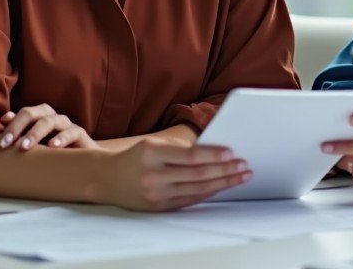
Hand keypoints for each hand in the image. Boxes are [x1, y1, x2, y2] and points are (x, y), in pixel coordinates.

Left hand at [0, 104, 98, 150]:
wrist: (83, 161)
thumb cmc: (53, 154)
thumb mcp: (35, 147)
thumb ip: (20, 139)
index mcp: (40, 118)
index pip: (24, 114)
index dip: (11, 122)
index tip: (0, 137)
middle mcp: (52, 118)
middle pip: (34, 113)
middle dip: (18, 126)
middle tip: (5, 143)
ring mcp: (66, 124)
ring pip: (50, 121)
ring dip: (35, 132)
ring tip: (25, 146)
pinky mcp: (80, 134)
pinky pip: (71, 132)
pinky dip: (62, 137)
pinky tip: (52, 146)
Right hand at [99, 138, 251, 211]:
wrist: (107, 179)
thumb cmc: (137, 156)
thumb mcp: (153, 144)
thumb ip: (180, 149)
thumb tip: (216, 150)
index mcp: (151, 153)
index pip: (188, 156)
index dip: (212, 155)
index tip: (232, 153)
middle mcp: (153, 175)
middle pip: (196, 175)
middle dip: (224, 171)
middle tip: (245, 166)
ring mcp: (155, 194)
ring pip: (196, 190)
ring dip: (222, 183)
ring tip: (241, 176)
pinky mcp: (158, 208)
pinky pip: (189, 200)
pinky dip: (208, 192)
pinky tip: (222, 186)